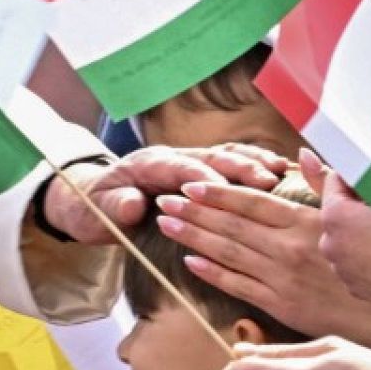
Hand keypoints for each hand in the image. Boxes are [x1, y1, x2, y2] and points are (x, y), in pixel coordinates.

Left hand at [40, 145, 287, 245]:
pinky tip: (278, 179)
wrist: (90, 201)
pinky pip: (231, 168)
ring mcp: (188, 163)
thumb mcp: (95, 212)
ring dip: (253, 164)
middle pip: (211, 157)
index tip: (226, 187)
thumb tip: (132, 205)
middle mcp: (173, 159)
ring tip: (280, 172)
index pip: (180, 167)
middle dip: (240, 167)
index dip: (204, 176)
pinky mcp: (200, 175)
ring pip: (226, 157)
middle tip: (266, 180)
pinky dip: (254, 170)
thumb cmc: (94, 208)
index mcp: (148, 164)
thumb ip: (114, 207)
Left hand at [152, 178, 370, 353]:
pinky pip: (238, 285)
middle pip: (231, 226)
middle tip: (163, 200)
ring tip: (166, 224)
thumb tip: (303, 154)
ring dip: (193, 238)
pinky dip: (211, 273)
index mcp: (306, 223)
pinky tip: (189, 262)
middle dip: (193, 212)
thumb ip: (326, 184)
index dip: (218, 193)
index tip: (189, 184)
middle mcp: (288, 248)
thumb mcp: (359, 214)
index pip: (252, 203)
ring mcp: (281, 278)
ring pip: (227, 253)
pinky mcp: (280, 304)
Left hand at [305, 150, 370, 313]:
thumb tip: (304, 155)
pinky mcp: (351, 284)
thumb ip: (351, 178)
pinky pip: (354, 260)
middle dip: (358, 208)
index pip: (334, 182)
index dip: (358, 180)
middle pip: (339, 213)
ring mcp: (338, 266)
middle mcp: (327, 242)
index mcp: (334, 216)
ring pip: (346, 237)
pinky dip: (367, 255)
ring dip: (362, 232)